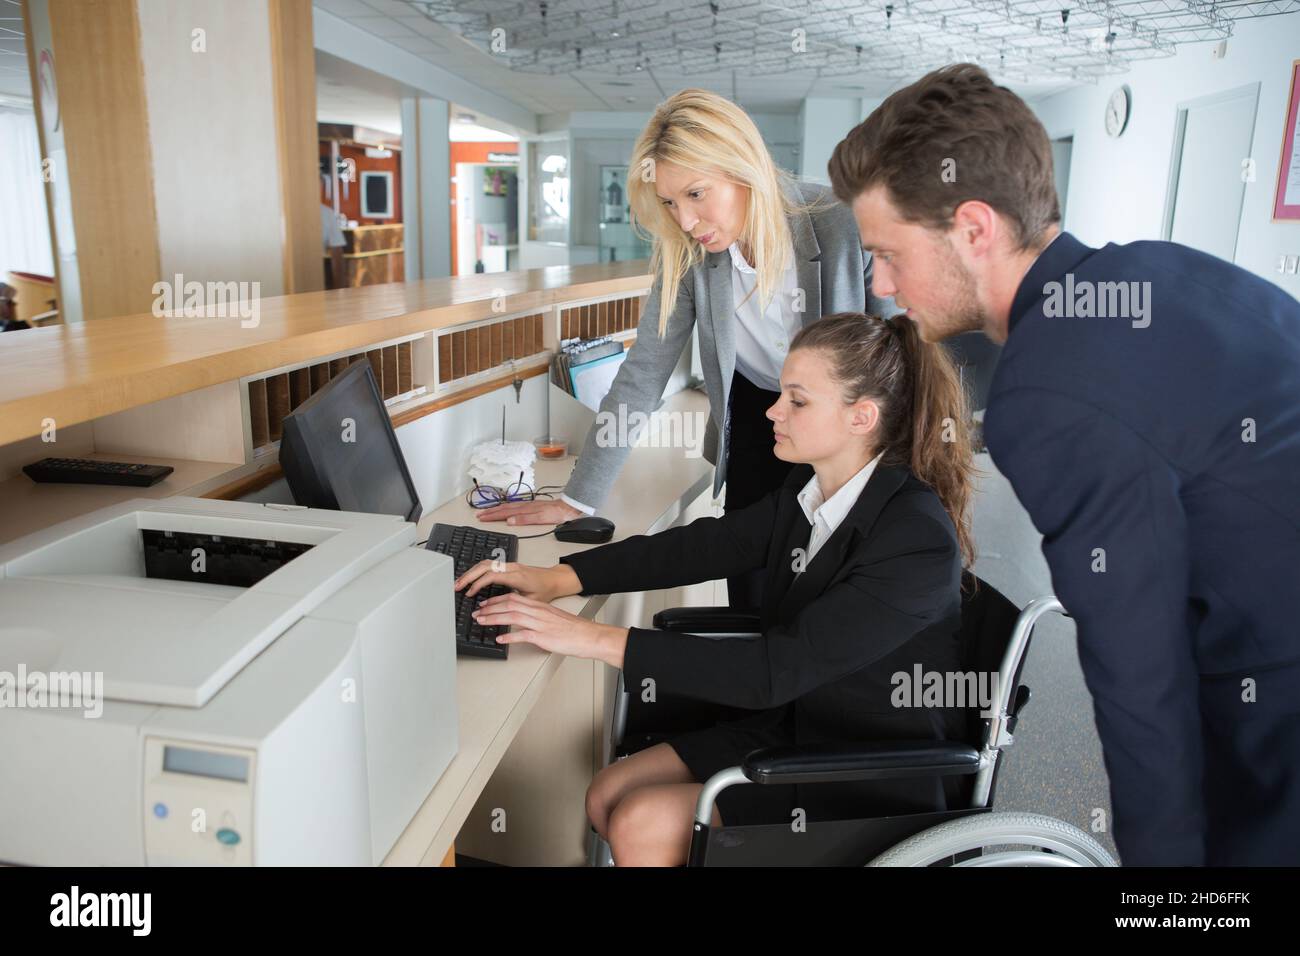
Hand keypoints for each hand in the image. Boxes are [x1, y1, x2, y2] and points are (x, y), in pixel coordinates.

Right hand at [454, 560, 580, 602]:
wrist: (555, 579)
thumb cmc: (546, 590)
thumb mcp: (532, 601)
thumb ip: (514, 603)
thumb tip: (497, 610)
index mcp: (517, 576)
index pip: (491, 575)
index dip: (477, 583)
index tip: (469, 593)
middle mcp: (512, 567)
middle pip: (484, 566)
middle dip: (468, 576)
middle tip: (456, 586)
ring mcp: (510, 564)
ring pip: (485, 563)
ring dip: (471, 572)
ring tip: (460, 582)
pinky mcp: (508, 565)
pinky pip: (489, 564)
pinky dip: (477, 570)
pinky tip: (471, 578)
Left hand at [471, 591, 627, 666]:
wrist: (589, 636)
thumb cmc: (573, 629)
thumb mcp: (553, 617)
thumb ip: (538, 616)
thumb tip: (523, 621)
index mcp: (540, 606)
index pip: (513, 598)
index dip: (496, 600)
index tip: (485, 604)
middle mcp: (538, 612)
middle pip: (509, 604)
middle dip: (490, 608)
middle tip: (477, 613)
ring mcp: (540, 623)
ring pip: (512, 616)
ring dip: (494, 618)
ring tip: (482, 622)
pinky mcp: (543, 636)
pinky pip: (523, 635)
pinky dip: (509, 636)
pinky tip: (500, 639)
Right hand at [474, 498, 582, 525]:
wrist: (568, 507)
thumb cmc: (556, 514)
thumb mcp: (541, 518)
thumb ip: (525, 519)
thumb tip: (509, 521)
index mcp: (524, 509)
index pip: (504, 513)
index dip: (492, 515)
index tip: (481, 517)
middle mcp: (524, 506)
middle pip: (503, 508)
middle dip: (490, 512)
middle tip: (479, 514)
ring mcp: (527, 505)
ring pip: (507, 506)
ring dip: (496, 509)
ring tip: (488, 511)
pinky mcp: (531, 506)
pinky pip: (513, 506)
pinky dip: (506, 507)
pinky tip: (506, 509)